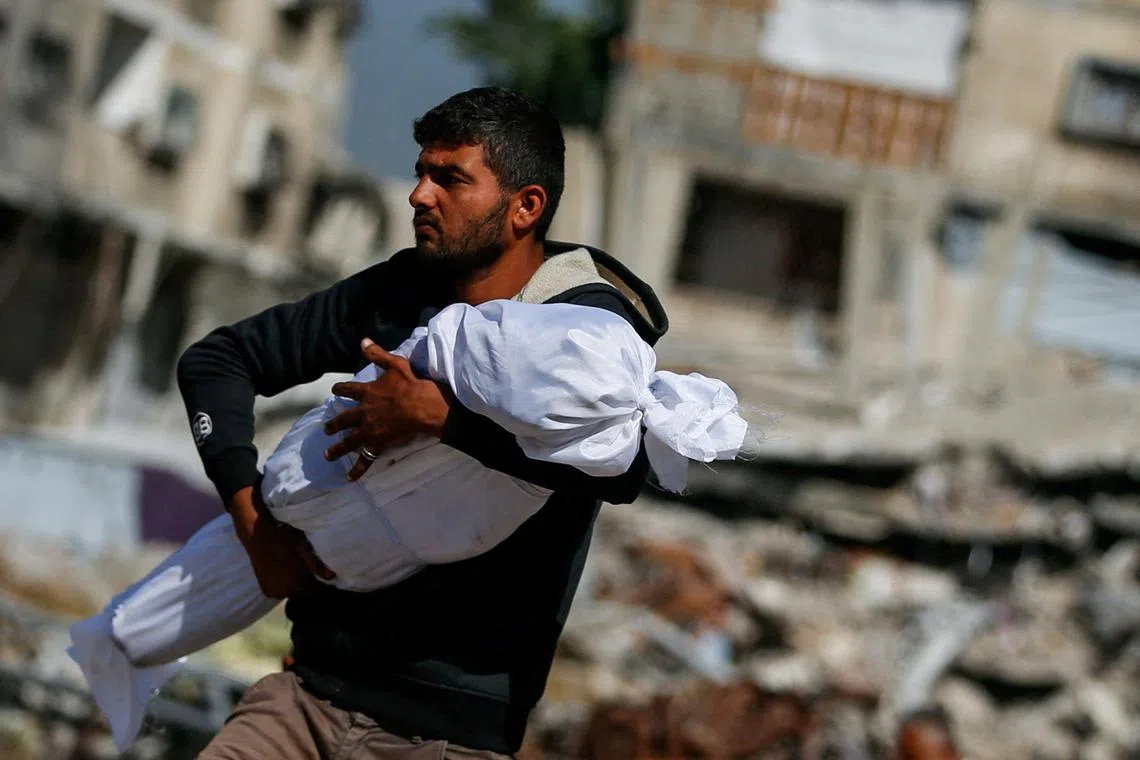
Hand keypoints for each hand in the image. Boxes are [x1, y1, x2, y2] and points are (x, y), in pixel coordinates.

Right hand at [229, 486, 334, 599]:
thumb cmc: (282, 537)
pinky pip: (283, 592)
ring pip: (294, 593)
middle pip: (306, 594)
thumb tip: (332, 577)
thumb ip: (316, 563)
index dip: (324, 584)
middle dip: (312, 584)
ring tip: (300, 569)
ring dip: (299, 586)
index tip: (328, 575)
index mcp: (296, 583)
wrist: (256, 534)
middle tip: (314, 570)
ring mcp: (274, 593)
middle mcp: (285, 593)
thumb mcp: (302, 545)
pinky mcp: (266, 591)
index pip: (318, 592)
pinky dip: (287, 586)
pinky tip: (288, 573)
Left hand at [323, 338, 452, 481]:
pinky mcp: (378, 443)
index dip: (341, 390)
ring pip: (349, 441)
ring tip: (328, 455)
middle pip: (344, 420)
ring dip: (337, 449)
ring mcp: (370, 429)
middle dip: (334, 424)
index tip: (334, 391)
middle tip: (326, 429)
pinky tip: (349, 479)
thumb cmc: (412, 384)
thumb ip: (378, 354)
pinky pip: (366, 459)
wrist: (422, 406)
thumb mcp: (395, 364)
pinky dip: (358, 470)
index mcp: (368, 393)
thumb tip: (363, 340)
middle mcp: (364, 412)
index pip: (349, 390)